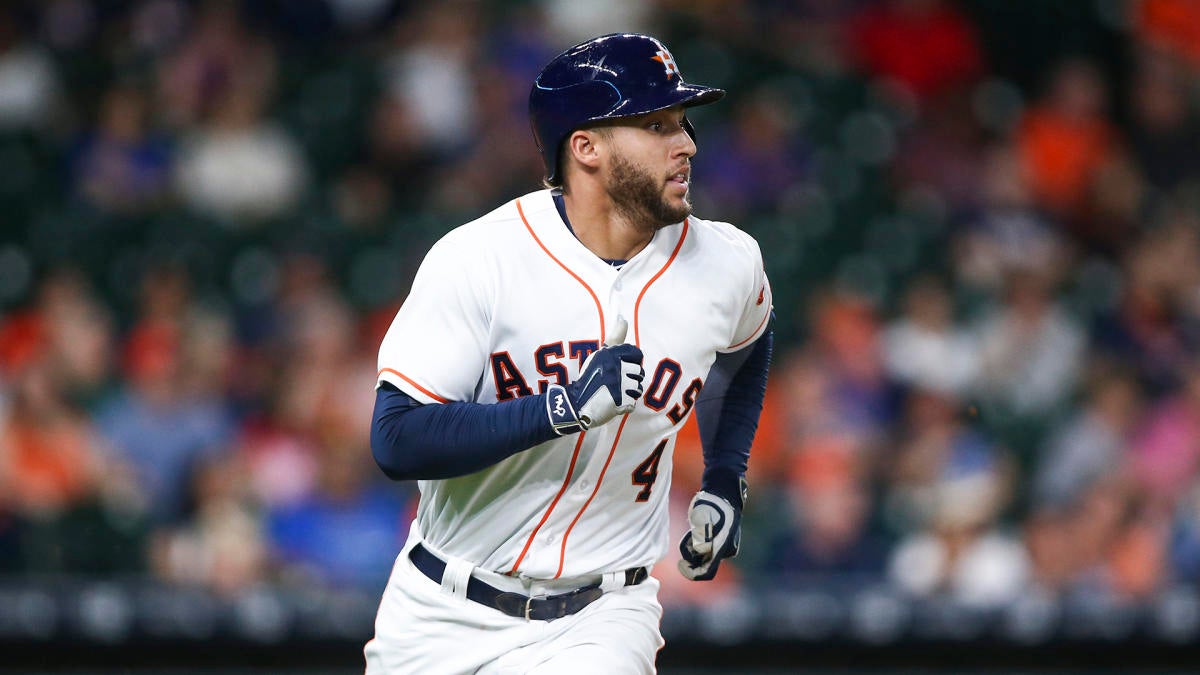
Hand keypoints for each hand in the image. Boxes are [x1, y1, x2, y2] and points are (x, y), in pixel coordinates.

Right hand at [546, 316, 644, 433]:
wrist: (577, 403)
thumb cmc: (590, 377)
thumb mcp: (600, 354)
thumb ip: (615, 338)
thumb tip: (623, 318)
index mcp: (611, 355)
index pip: (636, 353)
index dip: (631, 362)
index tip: (621, 368)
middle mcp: (616, 368)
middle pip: (639, 372)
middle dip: (630, 379)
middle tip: (614, 383)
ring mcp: (619, 386)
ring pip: (638, 388)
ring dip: (628, 393)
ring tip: (614, 393)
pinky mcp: (620, 402)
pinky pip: (632, 403)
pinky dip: (624, 405)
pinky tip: (613, 403)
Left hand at [677, 490, 740, 580]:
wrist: (722, 493)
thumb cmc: (713, 504)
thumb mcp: (704, 519)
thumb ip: (702, 537)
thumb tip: (701, 551)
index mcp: (723, 548)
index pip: (707, 572)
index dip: (692, 573)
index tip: (680, 564)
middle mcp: (724, 551)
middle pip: (702, 564)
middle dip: (690, 555)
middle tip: (686, 539)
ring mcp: (721, 546)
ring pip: (700, 556)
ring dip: (691, 548)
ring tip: (692, 530)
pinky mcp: (716, 541)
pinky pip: (701, 548)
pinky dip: (693, 542)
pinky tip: (694, 529)